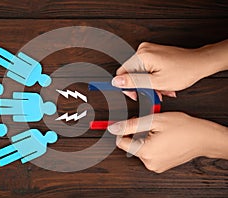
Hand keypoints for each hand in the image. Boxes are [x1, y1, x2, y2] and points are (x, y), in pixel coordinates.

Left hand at [108, 112, 227, 172]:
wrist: (204, 138)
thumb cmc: (183, 128)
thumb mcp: (154, 120)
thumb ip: (131, 125)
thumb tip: (113, 127)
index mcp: (145, 151)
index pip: (121, 142)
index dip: (124, 130)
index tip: (129, 123)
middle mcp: (149, 162)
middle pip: (131, 145)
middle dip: (137, 133)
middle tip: (151, 125)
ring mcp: (156, 166)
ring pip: (140, 148)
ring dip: (144, 139)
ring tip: (159, 132)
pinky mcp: (160, 166)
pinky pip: (149, 153)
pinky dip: (151, 145)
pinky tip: (163, 139)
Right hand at [112, 40, 227, 100]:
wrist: (199, 63)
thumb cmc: (184, 71)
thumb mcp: (156, 82)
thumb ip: (134, 81)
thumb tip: (116, 82)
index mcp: (142, 56)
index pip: (122, 73)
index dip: (128, 87)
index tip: (136, 95)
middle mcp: (143, 50)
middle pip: (131, 73)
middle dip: (141, 86)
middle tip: (152, 94)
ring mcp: (149, 50)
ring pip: (139, 73)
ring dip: (149, 84)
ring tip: (161, 90)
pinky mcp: (153, 53)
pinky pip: (146, 68)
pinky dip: (153, 78)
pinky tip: (162, 84)